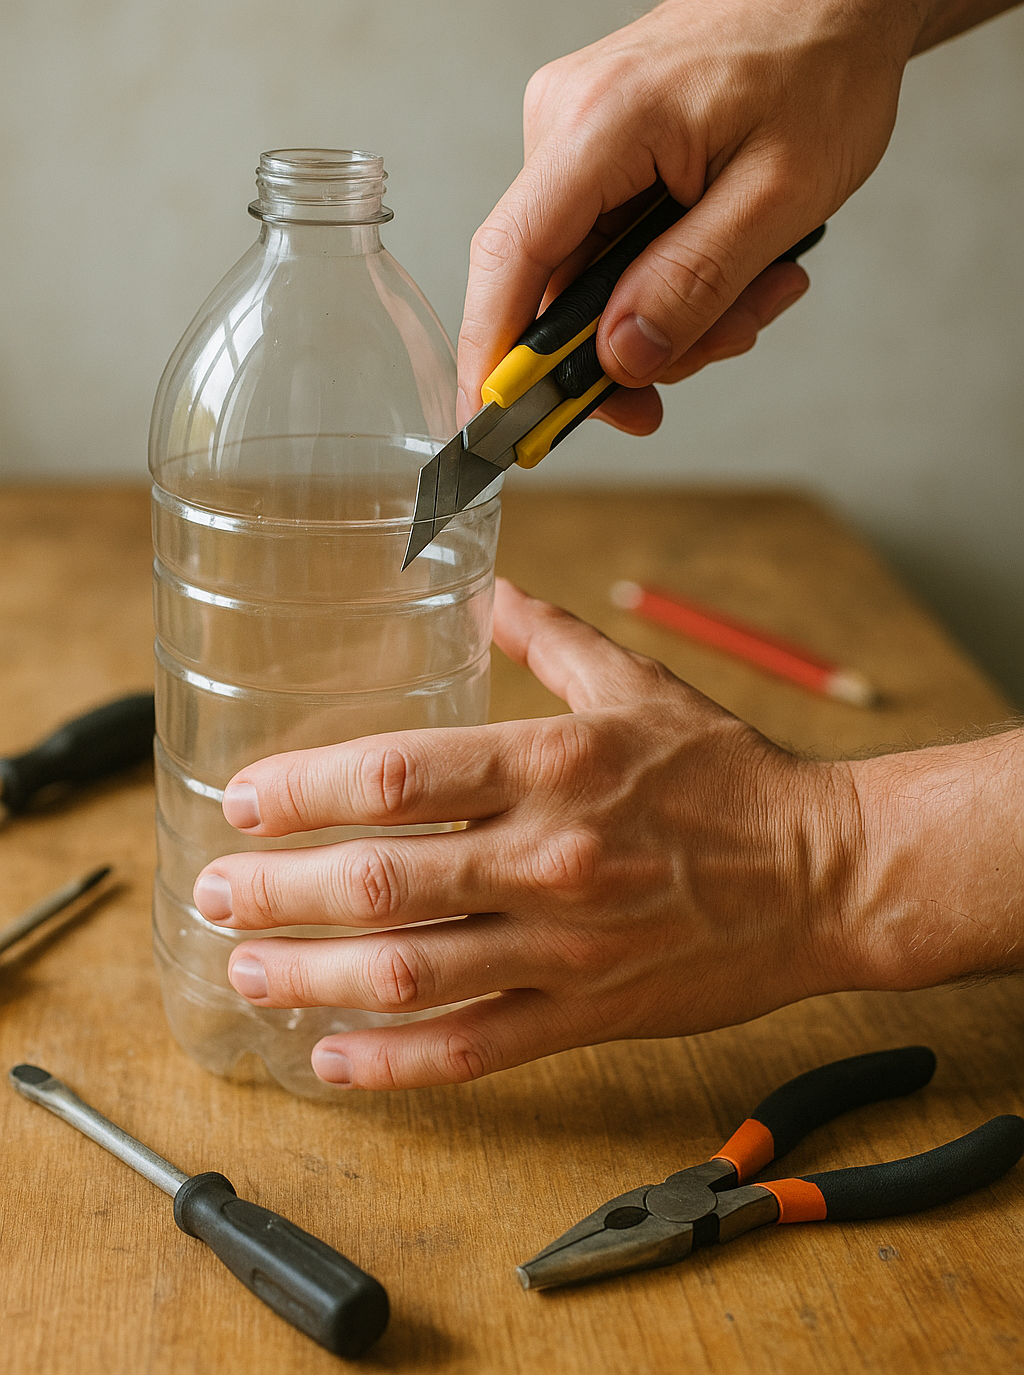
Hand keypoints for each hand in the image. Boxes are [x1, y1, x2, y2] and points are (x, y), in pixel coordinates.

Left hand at [193, 579, 859, 1089]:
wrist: (825, 872)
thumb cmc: (731, 775)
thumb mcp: (637, 684)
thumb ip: (546, 637)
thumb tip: (483, 588)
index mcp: (553, 765)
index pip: (401, 776)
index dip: (305, 790)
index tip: (245, 802)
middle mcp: (549, 857)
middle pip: (384, 882)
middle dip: (281, 892)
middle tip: (218, 892)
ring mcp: (567, 945)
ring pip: (412, 975)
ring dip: (311, 979)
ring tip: (247, 971)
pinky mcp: (588, 1013)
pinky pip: (474, 1049)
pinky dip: (394, 1063)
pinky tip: (331, 1058)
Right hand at [457, 0, 916, 436]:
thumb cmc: (824, 66)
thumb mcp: (779, 197)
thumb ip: (693, 283)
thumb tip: (619, 359)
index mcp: (599, 122)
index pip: (512, 258)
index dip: (494, 353)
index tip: (492, 428)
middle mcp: (565, 120)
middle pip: (555, 282)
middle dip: (635, 341)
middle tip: (730, 342)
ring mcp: (576, 131)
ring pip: (592, 274)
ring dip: (673, 308)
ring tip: (764, 287)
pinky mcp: (598, 146)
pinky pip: (612, 243)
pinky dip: (671, 272)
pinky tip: (739, 263)